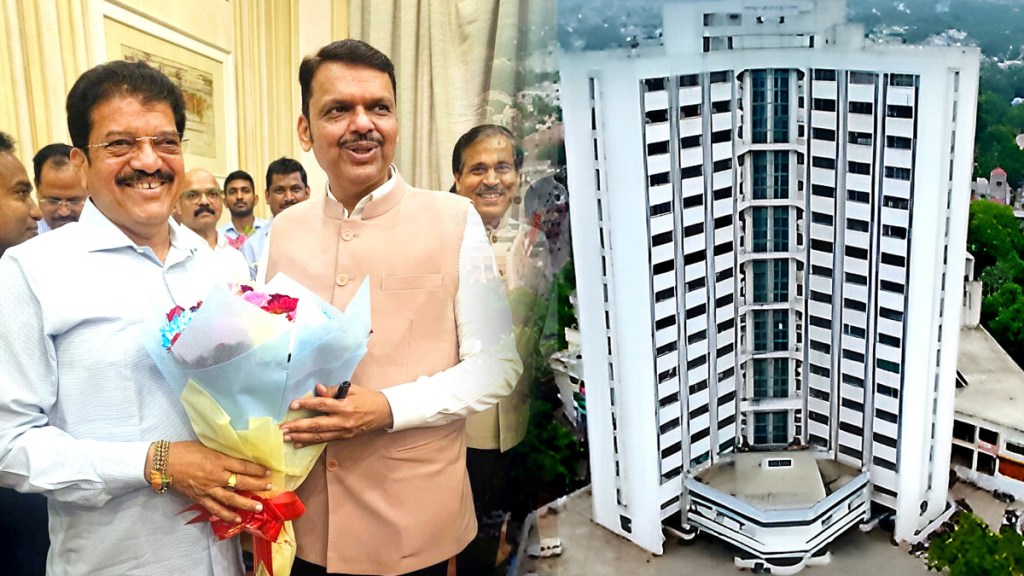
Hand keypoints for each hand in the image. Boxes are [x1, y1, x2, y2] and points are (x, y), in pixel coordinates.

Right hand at [157, 441, 270, 522]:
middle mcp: (215, 476)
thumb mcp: (207, 446)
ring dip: (246, 503)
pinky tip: (236, 519)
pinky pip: (215, 508)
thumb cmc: (185, 450)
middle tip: (269, 488)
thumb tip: (236, 457)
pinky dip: (226, 515)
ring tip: (258, 507)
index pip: (242, 466)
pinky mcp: (200, 498)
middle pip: (241, 482)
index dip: (257, 469)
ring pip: (230, 498)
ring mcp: (208, 489)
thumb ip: (222, 454)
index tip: (268, 472)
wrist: (164, 463)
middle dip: (257, 485)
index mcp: (218, 460)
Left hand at [279, 383, 393, 446]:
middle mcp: (343, 421)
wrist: (384, 413)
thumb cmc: (368, 398)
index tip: (292, 405)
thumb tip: (316, 389)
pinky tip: (299, 443)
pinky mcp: (344, 438)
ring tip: (287, 437)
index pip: (322, 404)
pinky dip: (311, 442)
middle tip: (283, 428)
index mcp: (345, 406)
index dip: (307, 404)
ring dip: (301, 437)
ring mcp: (344, 432)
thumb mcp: (352, 389)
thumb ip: (333, 391)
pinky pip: (325, 441)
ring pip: (319, 436)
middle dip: (298, 426)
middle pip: (317, 425)